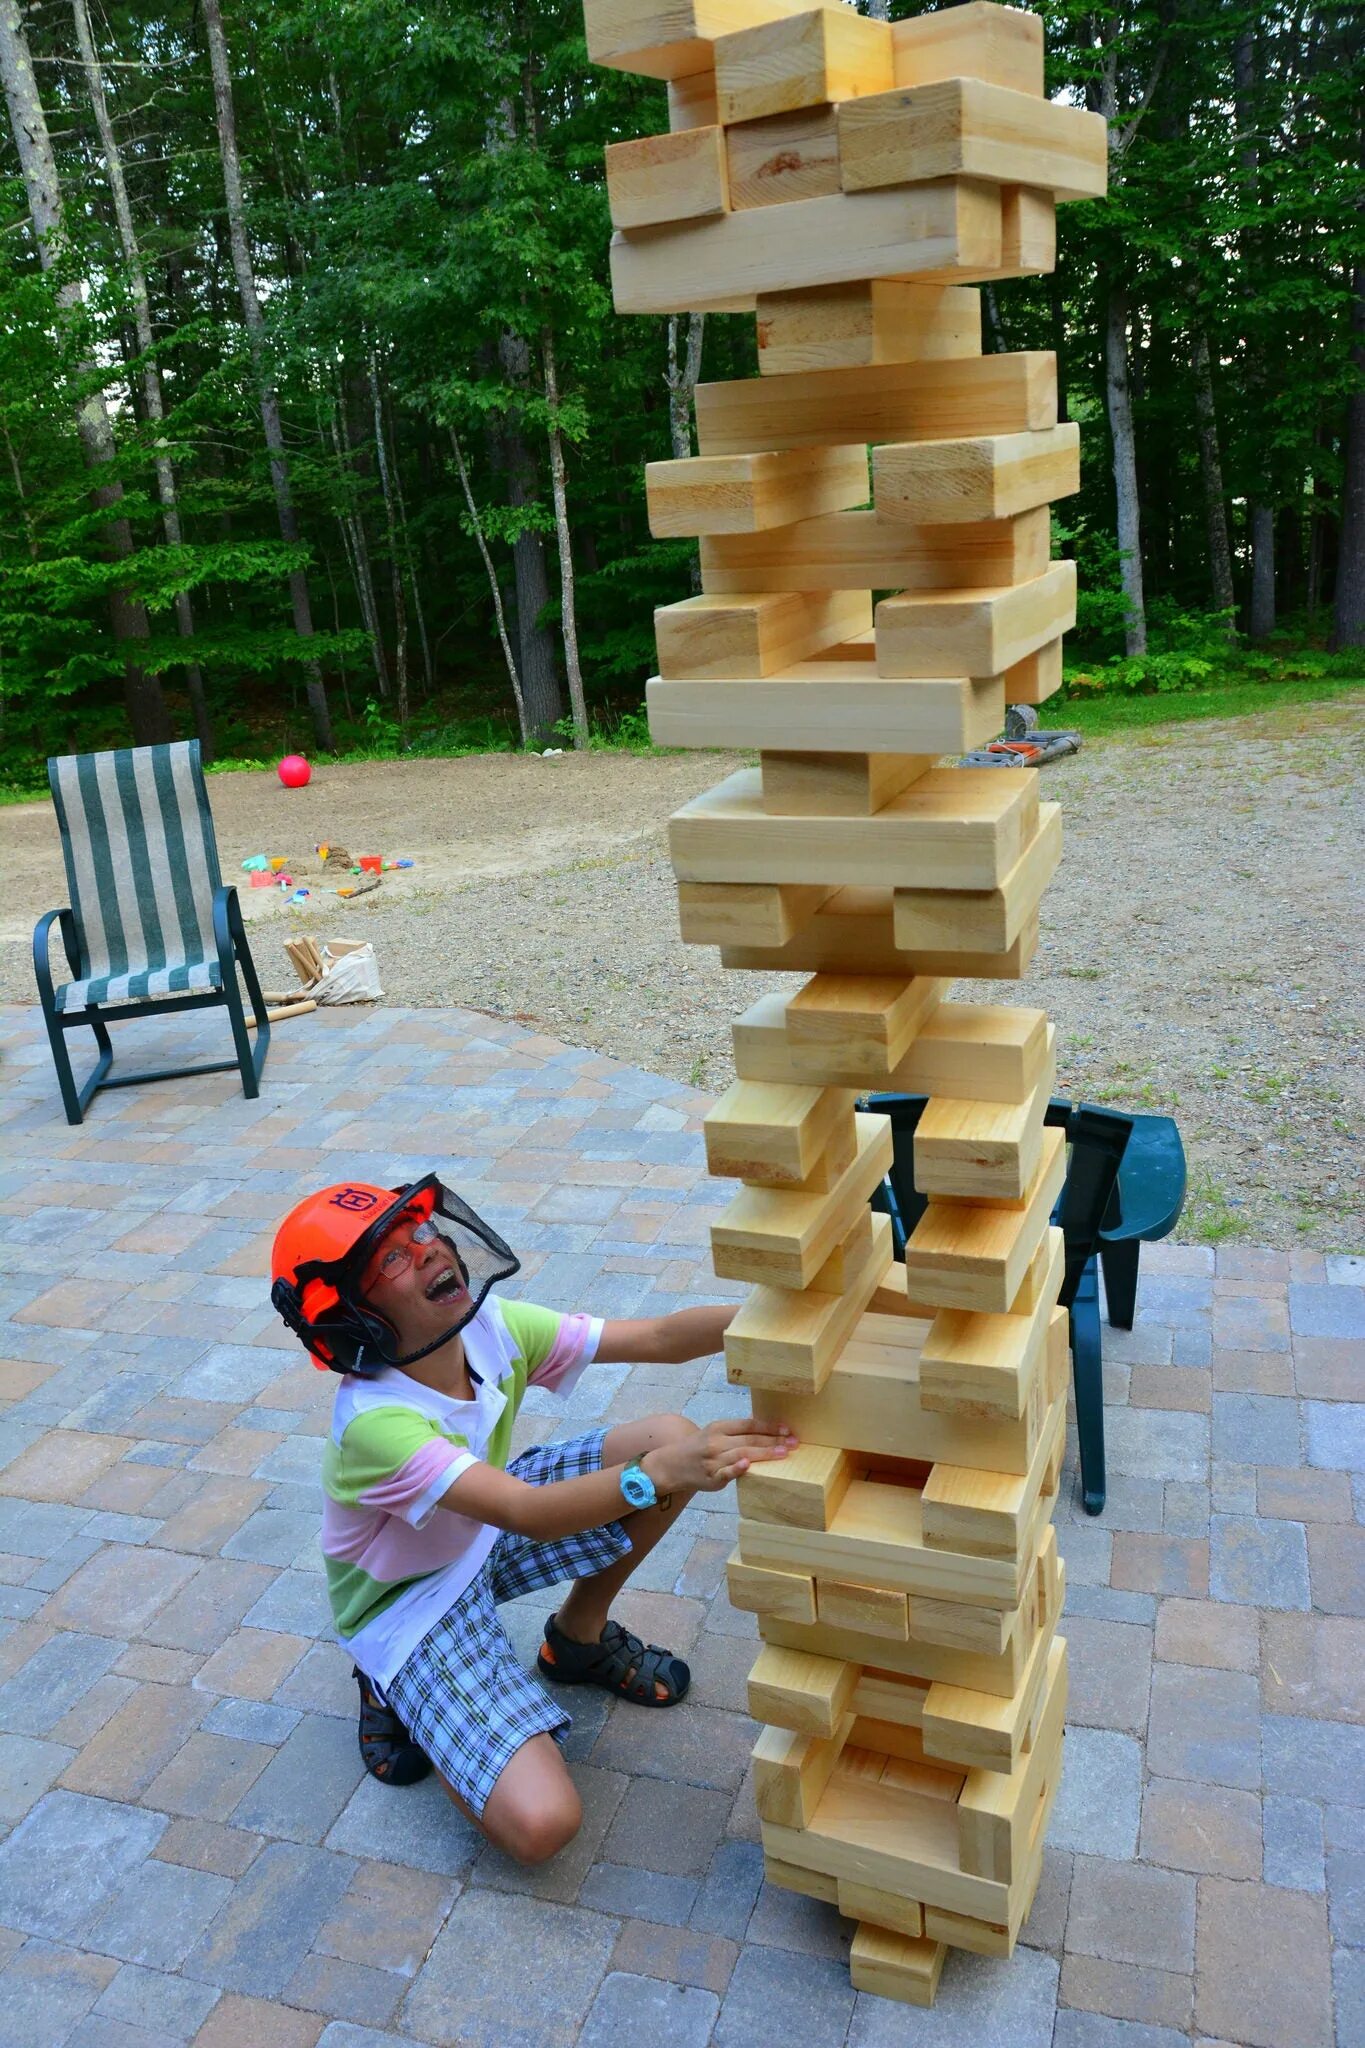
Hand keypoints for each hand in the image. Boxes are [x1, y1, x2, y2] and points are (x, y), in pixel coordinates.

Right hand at [644, 1417, 796, 1495]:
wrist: (672, 1464)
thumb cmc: (698, 1448)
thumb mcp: (714, 1433)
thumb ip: (736, 1432)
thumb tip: (764, 1428)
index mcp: (720, 1427)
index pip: (748, 1425)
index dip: (769, 1426)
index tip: (787, 1429)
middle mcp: (717, 1441)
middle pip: (749, 1439)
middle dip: (774, 1441)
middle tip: (794, 1443)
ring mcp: (714, 1460)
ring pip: (742, 1454)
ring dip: (764, 1454)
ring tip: (783, 1453)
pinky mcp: (711, 1477)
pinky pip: (726, 1473)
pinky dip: (736, 1469)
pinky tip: (748, 1466)